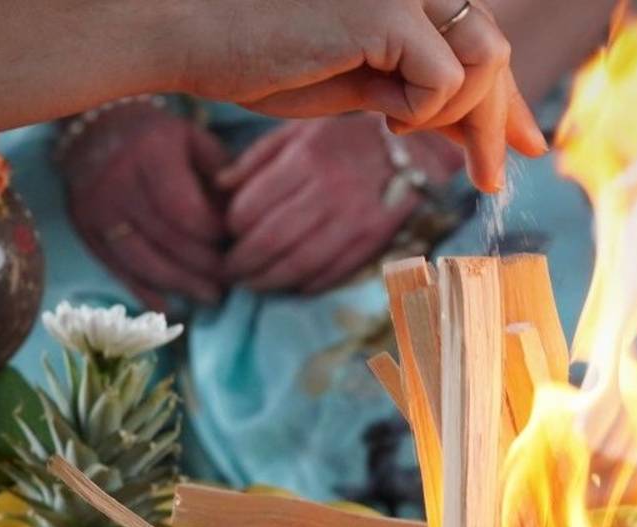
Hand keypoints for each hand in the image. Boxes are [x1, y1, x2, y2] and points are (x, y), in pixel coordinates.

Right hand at [62, 103, 229, 307]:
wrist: (94, 129)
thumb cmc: (159, 138)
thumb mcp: (195, 140)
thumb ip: (222, 174)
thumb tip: (243, 220)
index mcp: (150, 154)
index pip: (185, 210)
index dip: (214, 234)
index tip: (236, 244)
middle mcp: (118, 182)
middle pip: (167, 240)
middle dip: (205, 266)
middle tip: (233, 280)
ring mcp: (97, 209)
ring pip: (143, 261)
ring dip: (182, 285)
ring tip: (211, 296)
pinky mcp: (85, 230)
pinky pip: (117, 270)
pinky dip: (145, 293)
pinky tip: (172, 307)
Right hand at [170, 0, 546, 192]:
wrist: (197, 36)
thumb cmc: (266, 58)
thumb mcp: (365, 83)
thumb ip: (423, 96)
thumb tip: (484, 132)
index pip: (480, 39)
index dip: (508, 97)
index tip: (525, 144)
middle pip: (492, 49)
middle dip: (499, 119)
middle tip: (493, 177)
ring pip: (484, 59)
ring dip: (460, 114)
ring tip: (401, 129)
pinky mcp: (386, 11)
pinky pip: (444, 80)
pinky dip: (421, 111)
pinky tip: (381, 115)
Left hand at [219, 115, 463, 294]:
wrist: (417, 149)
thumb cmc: (349, 137)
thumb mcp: (301, 130)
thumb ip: (258, 157)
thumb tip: (218, 186)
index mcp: (305, 159)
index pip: (251, 206)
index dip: (231, 227)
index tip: (225, 233)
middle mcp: (327, 191)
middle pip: (269, 240)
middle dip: (242, 261)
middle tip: (229, 269)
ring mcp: (352, 220)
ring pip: (296, 263)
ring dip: (267, 280)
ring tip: (252, 283)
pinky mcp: (372, 241)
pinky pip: (330, 273)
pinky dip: (305, 285)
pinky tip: (290, 286)